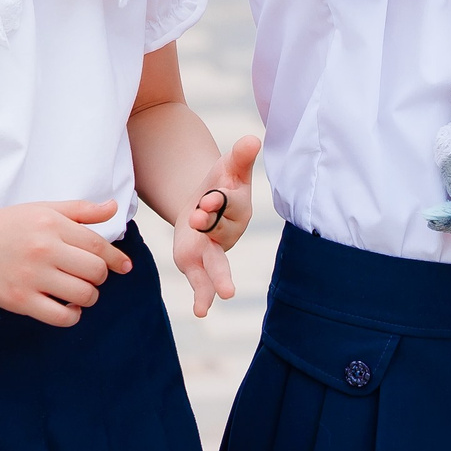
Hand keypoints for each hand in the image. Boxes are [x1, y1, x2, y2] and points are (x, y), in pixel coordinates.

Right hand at [0, 200, 132, 325]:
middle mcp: (44, 250)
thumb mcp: (41, 209)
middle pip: (96, 272)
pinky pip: (61, 317)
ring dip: (88, 297)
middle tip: (89, 277)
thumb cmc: (2, 225)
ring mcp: (31, 277)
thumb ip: (79, 211)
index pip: (99, 245)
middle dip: (99, 277)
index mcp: (52, 225)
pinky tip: (66, 308)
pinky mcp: (18, 301)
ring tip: (77, 291)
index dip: (116, 258)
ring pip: (83, 295)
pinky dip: (72, 316)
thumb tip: (113, 208)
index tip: (124, 266)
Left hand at [173, 135, 259, 317]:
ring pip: (217, 262)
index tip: (208, 197)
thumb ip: (241, 156)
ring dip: (220, 276)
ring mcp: (214, 249)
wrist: (207, 203)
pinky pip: (202, 281)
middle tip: (202, 218)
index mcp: (237, 205)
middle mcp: (228, 230)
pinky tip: (202, 312)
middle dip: (214, 225)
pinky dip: (203, 296)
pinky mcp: (197, 262)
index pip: (228, 202)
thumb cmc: (222, 182)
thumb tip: (253, 138)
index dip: (218, 200)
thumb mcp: (228, 166)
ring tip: (226, 294)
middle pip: (223, 230)